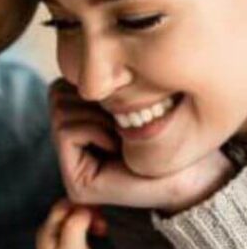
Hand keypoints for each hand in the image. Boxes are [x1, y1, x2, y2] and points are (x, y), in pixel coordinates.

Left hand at [35, 198, 99, 248]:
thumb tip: (84, 208)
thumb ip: (75, 225)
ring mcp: (61, 237)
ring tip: (103, 228)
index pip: (63, 205)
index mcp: (48, 230)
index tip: (98, 211)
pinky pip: (82, 227)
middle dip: (88, 211)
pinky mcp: (72, 244)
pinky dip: (92, 225)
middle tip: (102, 221)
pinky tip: (101, 231)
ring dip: (91, 218)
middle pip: (70, 209)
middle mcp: (52, 231)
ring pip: (77, 217)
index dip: (81, 204)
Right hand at [49, 79, 235, 213]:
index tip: (123, 104)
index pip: (61, 87)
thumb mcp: (131, 101)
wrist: (193, 178)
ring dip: (94, 115)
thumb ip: (97, 88)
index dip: (90, 85)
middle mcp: (71, 149)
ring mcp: (71, 168)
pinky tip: (117, 146)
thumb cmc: (171, 136)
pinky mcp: (75, 183)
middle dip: (90, 99)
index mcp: (81, 126)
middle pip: (56, 96)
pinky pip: (66, 132)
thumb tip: (74, 65)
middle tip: (121, 120)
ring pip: (58, 112)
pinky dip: (93, 130)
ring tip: (120, 134)